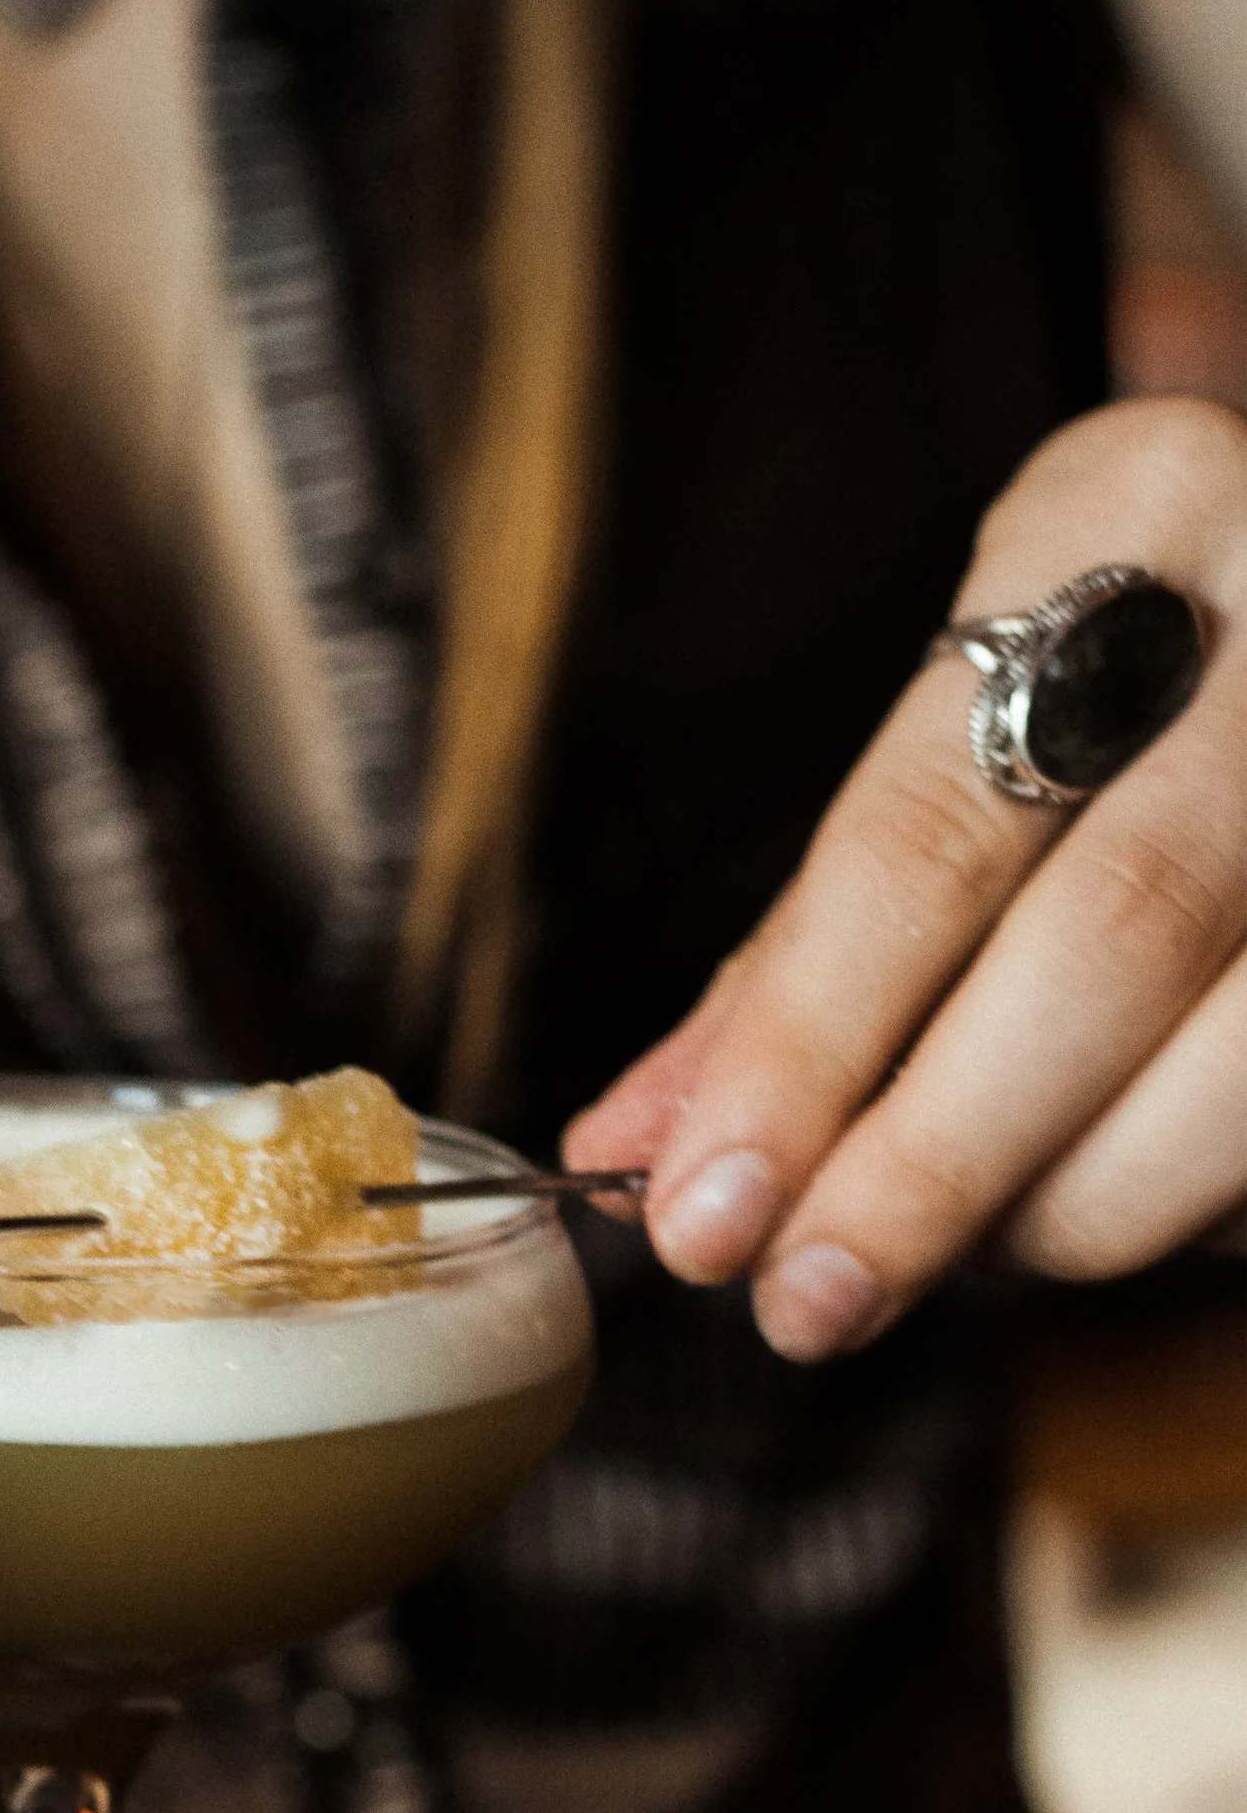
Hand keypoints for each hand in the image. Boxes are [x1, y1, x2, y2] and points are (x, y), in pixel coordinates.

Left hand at [566, 398, 1246, 1356]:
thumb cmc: (1116, 684)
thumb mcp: (953, 739)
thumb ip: (793, 955)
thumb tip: (626, 1152)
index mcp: (1125, 509)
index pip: (928, 828)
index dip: (803, 1051)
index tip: (697, 1217)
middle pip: (1107, 943)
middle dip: (929, 1164)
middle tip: (803, 1303)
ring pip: (1243, 1061)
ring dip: (1068, 1206)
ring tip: (948, 1259)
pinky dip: (1184, 1203)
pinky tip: (1088, 1201)